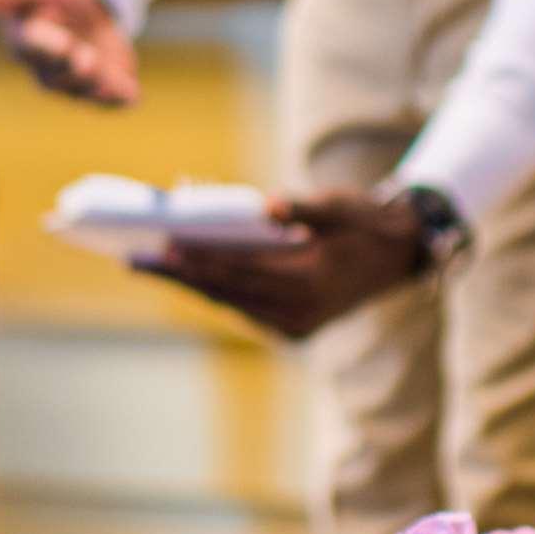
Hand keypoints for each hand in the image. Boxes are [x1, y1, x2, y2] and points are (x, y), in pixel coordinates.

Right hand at [0, 0, 141, 106]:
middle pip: (58, 72)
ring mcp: (70, 81)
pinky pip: (106, 100)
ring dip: (100, 85)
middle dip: (74, 68)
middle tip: (88, 60)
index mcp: (26, 39)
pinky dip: (118, 99)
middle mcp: (45, 67)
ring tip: (118, 82)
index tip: (66, 44)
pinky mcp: (96, 88)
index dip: (49, 45)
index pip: (33, 43)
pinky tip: (132, 96)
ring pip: (82, 88)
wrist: (77, 14)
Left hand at [136, 190, 428, 341]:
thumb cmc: (365, 222)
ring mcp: (295, 326)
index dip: (202, 257)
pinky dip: (215, 288)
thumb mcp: (339, 205)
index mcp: (311, 281)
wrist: (400, 257)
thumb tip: (263, 205)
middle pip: (226, 292)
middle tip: (135, 259)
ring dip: (190, 283)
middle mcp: (300, 312)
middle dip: (178, 274)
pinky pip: (243, 307)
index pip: (243, 269)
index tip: (166, 244)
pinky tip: (186, 272)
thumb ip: (300, 207)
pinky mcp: (292, 328)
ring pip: (230, 303)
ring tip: (149, 264)